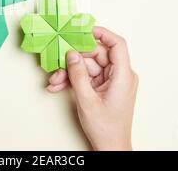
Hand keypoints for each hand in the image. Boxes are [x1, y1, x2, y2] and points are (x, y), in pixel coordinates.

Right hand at [47, 26, 137, 150]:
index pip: (117, 45)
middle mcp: (119, 75)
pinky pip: (87, 76)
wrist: (110, 147)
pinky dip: (73, 80)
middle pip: (96, 55)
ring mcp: (111, 81)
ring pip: (88, 66)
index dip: (101, 34)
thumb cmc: (106, 128)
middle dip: (74, 60)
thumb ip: (78, 74)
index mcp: (123, 75)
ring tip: (55, 81)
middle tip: (58, 64)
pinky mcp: (104, 87)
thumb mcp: (87, 99)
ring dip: (69, 73)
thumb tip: (72, 54)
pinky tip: (59, 86)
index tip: (84, 30)